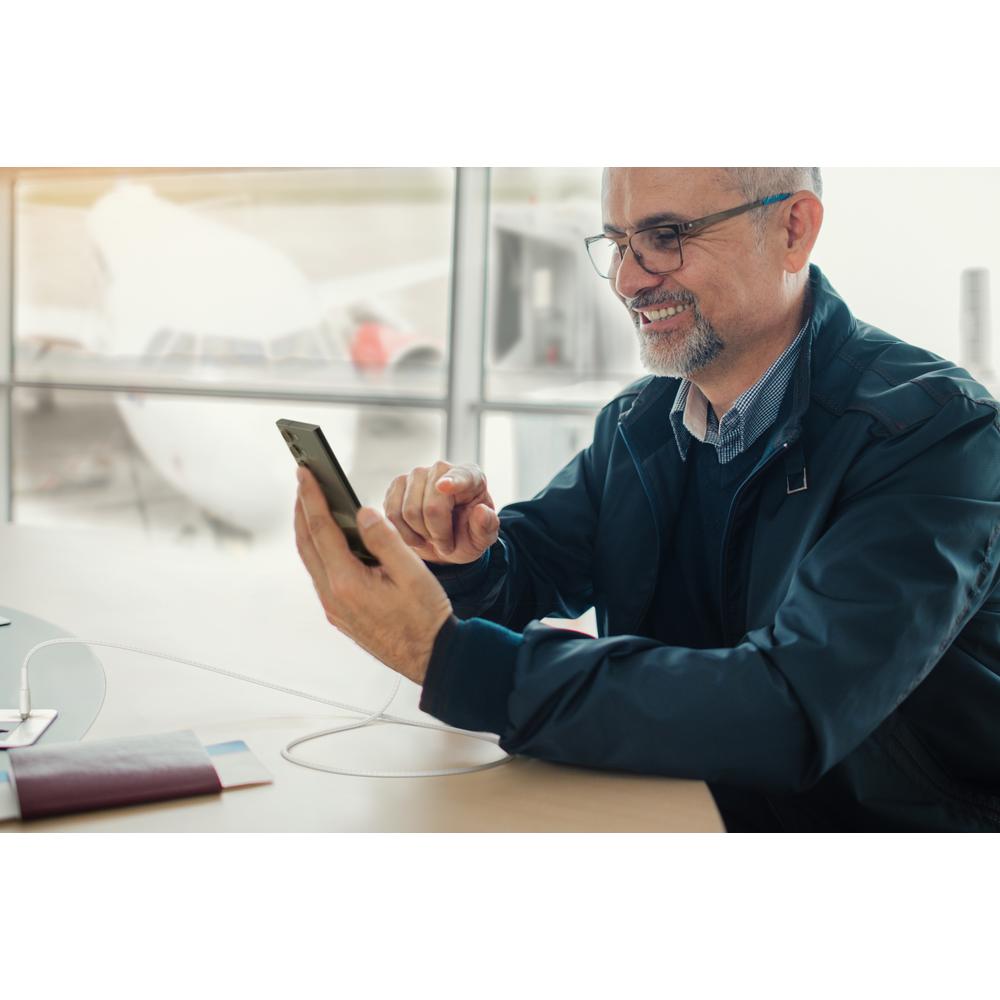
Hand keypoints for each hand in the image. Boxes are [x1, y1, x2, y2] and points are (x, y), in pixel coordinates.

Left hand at [294, 466, 451, 684]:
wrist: (432, 658)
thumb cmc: (427, 617)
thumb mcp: (413, 572)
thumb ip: (385, 539)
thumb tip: (362, 512)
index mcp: (347, 583)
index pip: (321, 530)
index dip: (311, 497)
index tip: (303, 471)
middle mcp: (333, 597)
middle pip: (307, 543)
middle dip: (302, 508)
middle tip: (303, 480)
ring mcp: (334, 608)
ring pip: (311, 560)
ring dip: (309, 529)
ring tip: (313, 503)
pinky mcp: (340, 614)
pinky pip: (321, 574)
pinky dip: (320, 549)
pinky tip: (331, 538)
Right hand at [383, 460, 499, 564]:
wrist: (445, 540)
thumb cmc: (467, 535)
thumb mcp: (483, 538)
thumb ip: (487, 526)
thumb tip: (482, 511)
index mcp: (471, 476)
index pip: (462, 477)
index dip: (453, 482)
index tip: (444, 487)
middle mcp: (442, 469)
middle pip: (431, 507)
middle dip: (438, 534)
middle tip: (446, 544)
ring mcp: (416, 474)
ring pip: (408, 512)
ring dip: (420, 535)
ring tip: (431, 538)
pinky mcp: (397, 484)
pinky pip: (392, 514)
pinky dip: (403, 533)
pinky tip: (415, 535)